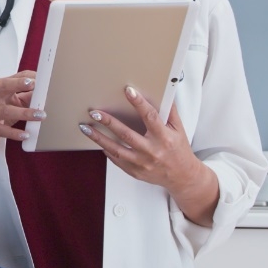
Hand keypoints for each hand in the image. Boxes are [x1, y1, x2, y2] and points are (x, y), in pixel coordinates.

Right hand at [0, 71, 43, 152]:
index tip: (42, 79)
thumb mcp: (9, 103)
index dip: (28, 77)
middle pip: (5, 87)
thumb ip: (25, 98)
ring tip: (39, 115)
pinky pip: (2, 130)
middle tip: (34, 85)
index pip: (15, 78)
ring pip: (7, 110)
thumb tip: (42, 95)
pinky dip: (14, 132)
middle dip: (19, 84)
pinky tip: (25, 134)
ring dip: (25, 112)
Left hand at [79, 87, 204, 192]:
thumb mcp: (179, 129)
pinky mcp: (135, 172)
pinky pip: (117, 160)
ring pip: (116, 149)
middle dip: (109, 122)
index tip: (128, 91)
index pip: (150, 117)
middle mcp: (152, 151)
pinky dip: (106, 150)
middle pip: (127, 134)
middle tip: (95, 112)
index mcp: (164, 138)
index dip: (139, 103)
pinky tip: (98, 141)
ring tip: (86, 128)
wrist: (182, 177)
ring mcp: (142, 163)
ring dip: (99, 138)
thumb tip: (165, 92)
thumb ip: (170, 111)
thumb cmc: (179, 150)